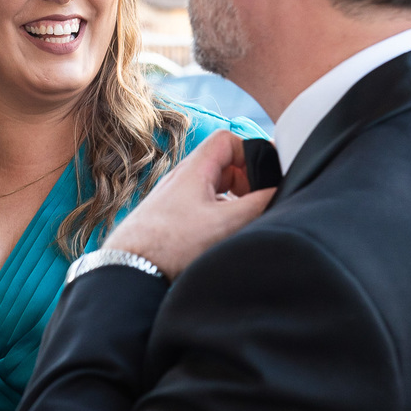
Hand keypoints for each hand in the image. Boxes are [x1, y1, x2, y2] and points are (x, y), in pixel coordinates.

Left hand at [102, 130, 275, 280]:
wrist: (129, 269)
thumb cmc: (171, 244)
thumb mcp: (225, 223)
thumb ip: (257, 204)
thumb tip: (280, 191)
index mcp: (196, 169)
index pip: (228, 140)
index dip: (250, 152)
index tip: (266, 175)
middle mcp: (184, 178)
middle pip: (224, 164)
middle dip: (247, 180)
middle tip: (260, 201)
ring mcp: (177, 197)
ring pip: (215, 186)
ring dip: (235, 198)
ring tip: (245, 221)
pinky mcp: (172, 217)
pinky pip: (204, 204)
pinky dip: (220, 213)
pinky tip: (224, 236)